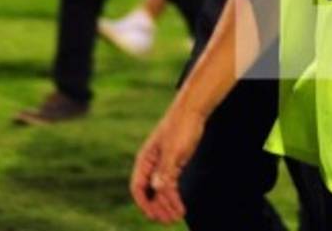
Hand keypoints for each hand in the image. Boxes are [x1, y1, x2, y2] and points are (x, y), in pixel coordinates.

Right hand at [130, 106, 204, 223]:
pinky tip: (180, 206)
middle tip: (169, 220)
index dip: (144, 202)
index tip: (153, 215)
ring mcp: (162, 165)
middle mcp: (151, 164)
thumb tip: (157, 189)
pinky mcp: (174, 164)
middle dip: (158, 207)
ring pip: (161, 191)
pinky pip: (171, 185)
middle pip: (150, 192)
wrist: (193, 111)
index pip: (138, 187)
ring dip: (167, 205)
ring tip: (177, 216)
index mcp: (145, 160)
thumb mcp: (174, 149)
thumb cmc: (180, 127)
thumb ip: (165, 169)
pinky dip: (174, 196)